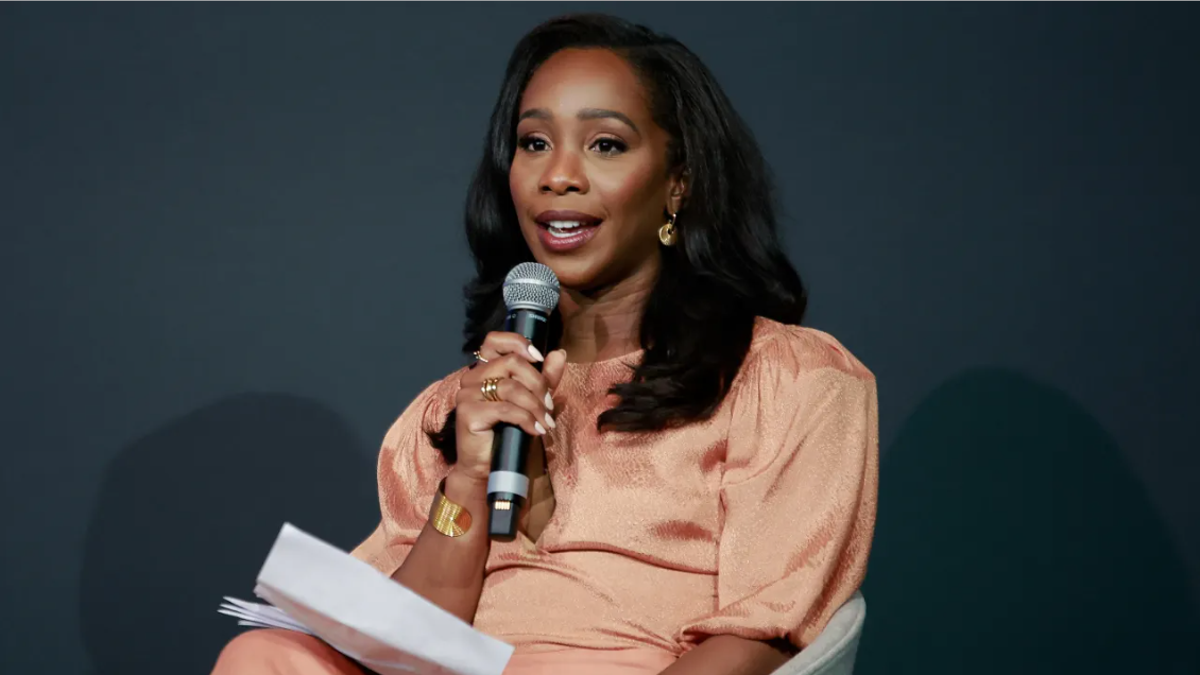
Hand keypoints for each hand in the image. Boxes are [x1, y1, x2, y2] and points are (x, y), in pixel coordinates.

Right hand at [453, 332, 566, 486]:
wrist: (486, 467)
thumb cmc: (508, 432)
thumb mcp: (532, 401)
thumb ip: (544, 377)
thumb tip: (560, 353)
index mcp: (483, 369)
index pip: (494, 340)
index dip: (518, 343)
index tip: (539, 358)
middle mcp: (471, 378)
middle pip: (511, 363)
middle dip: (538, 383)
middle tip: (549, 405)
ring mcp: (467, 395)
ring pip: (510, 387)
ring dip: (535, 405)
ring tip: (546, 421)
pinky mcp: (468, 413)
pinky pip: (506, 409)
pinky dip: (527, 419)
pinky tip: (537, 430)